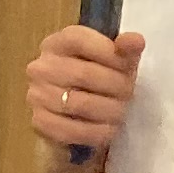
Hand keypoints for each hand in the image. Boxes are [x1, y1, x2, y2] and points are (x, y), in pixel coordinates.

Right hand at [24, 23, 144, 172]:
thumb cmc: (100, 77)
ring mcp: (37, 95)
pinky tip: (109, 129)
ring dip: (108, 110)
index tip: (127, 66)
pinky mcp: (40, 122)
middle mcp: (42, 66)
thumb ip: (125, 48)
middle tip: (129, 94)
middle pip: (83, 74)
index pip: (80, 40)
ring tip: (121, 111)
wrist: (78, 111)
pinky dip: (96, 132)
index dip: (109, 53)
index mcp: (59, 43)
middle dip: (115, 86)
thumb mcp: (115, 59)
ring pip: (79, 104)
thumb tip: (136, 41)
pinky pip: (70, 130)